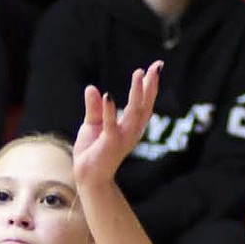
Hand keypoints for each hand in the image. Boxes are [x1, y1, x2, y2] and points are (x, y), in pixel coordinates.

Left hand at [72, 63, 162, 189]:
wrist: (88, 177)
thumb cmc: (93, 152)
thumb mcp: (94, 125)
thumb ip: (95, 108)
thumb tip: (92, 88)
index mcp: (131, 126)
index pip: (144, 103)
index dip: (150, 86)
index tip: (156, 67)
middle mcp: (132, 131)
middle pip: (145, 105)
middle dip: (151, 86)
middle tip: (156, 66)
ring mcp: (122, 137)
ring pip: (134, 112)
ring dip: (137, 93)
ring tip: (139, 74)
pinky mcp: (109, 143)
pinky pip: (111, 125)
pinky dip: (110, 111)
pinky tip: (108, 96)